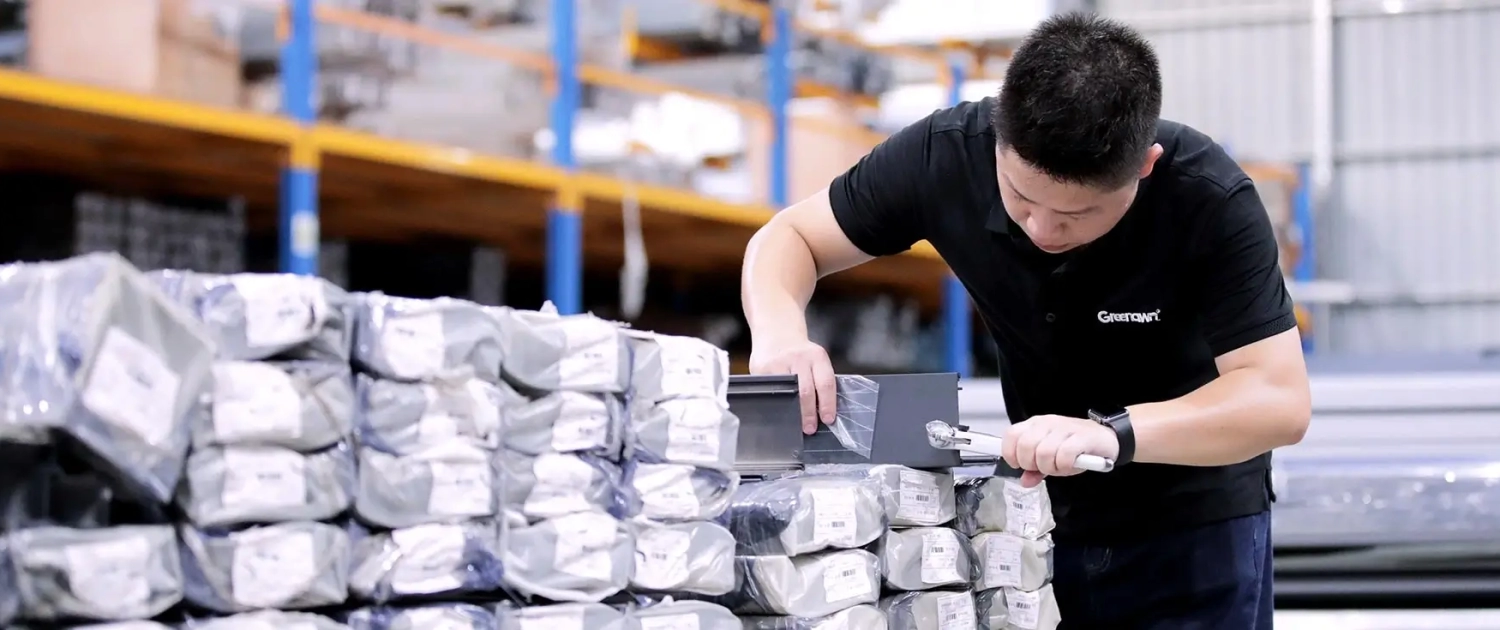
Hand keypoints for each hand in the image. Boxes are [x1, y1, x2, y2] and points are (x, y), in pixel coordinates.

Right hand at [749, 338, 836, 434]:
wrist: (777, 333)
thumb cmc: (800, 353)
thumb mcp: (815, 359)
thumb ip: (820, 380)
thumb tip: (823, 411)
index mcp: (817, 357)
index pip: (825, 383)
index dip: (827, 404)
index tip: (828, 419)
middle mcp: (798, 358)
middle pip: (806, 391)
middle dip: (809, 413)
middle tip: (810, 428)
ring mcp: (778, 363)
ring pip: (787, 393)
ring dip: (793, 412)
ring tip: (797, 423)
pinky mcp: (762, 368)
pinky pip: (771, 391)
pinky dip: (777, 404)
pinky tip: (780, 410)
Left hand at [1002, 414, 1119, 487]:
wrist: (1105, 438)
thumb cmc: (1076, 447)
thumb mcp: (1051, 458)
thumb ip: (1036, 469)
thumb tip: (1024, 481)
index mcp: (1035, 425)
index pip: (1011, 435)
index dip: (1012, 455)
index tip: (1022, 466)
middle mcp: (1047, 423)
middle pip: (1026, 446)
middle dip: (1032, 464)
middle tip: (1044, 468)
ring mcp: (1064, 428)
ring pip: (1044, 452)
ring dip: (1051, 467)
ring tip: (1060, 467)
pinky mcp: (1082, 436)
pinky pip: (1065, 454)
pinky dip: (1065, 466)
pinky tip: (1070, 465)